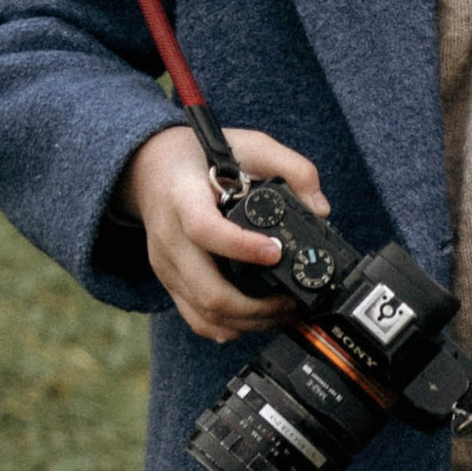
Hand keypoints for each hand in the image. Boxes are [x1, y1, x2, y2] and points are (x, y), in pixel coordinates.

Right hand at [115, 122, 329, 343]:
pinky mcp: (169, 281)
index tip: (275, 252)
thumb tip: (320, 209)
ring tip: (281, 312)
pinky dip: (228, 327)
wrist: (151, 168)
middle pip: (207, 289)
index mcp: (184, 198)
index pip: (205, 229)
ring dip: (248, 322)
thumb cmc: (201, 155)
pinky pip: (195, 318)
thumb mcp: (249, 144)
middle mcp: (170, 237)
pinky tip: (255, 320)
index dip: (241, 247)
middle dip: (257, 306)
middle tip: (290, 300)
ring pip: (204, 313)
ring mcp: (167, 265)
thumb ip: (291, 167)